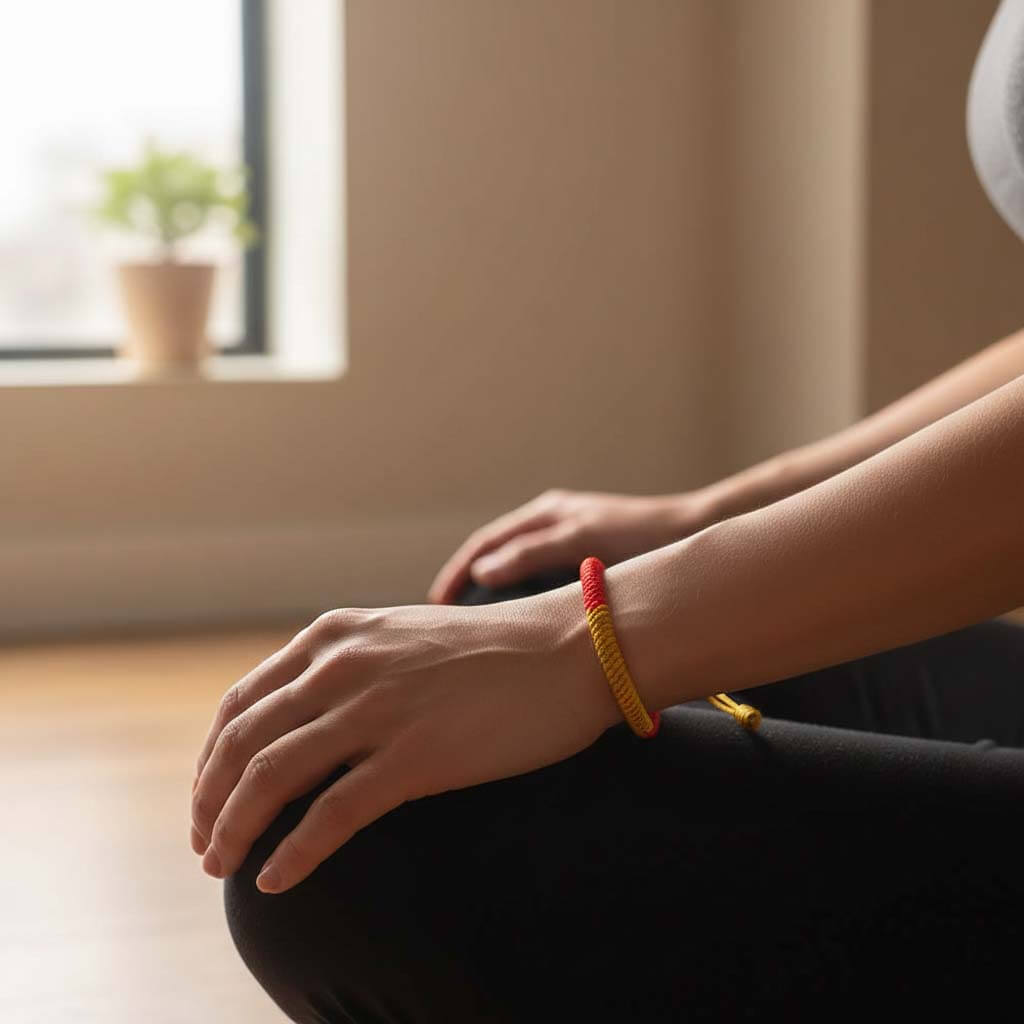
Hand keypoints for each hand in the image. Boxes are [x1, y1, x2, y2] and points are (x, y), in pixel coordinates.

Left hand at [189, 586, 615, 892]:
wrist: (566, 650)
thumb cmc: (492, 650)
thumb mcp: (400, 637)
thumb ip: (349, 665)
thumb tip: (308, 716)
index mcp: (334, 637)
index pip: (240, 703)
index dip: (211, 759)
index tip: (207, 796)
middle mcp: (342, 667)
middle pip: (241, 744)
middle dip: (209, 802)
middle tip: (205, 845)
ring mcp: (376, 710)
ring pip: (270, 778)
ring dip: (234, 831)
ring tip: (223, 866)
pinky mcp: (414, 756)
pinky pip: (331, 816)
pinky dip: (293, 854)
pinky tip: (276, 883)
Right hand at [428, 488, 706, 603]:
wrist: (692, 535)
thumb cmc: (640, 536)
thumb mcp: (579, 540)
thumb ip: (530, 553)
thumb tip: (481, 571)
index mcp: (545, 514)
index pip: (485, 544)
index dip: (458, 573)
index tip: (438, 606)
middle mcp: (552, 525)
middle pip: (496, 556)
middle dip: (468, 586)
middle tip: (448, 623)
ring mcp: (569, 543)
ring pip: (518, 572)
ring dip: (495, 596)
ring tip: (478, 629)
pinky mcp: (587, 564)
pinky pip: (541, 583)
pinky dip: (523, 601)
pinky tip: (524, 627)